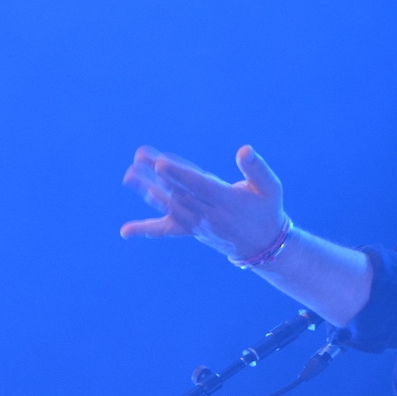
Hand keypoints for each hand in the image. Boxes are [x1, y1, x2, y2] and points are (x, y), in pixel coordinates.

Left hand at [121, 144, 286, 259]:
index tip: (160, 163)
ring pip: (169, 206)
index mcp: (228, 200)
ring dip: (148, 190)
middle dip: (159, 176)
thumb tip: (244, 150)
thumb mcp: (271, 188)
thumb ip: (257, 169)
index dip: (179, 175)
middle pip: (180, 192)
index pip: (199, 186)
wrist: (264, 245)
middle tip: (139, 159)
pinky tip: (126, 231)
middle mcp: (210, 214)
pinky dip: (146, 229)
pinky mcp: (191, 231)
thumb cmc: (267, 210)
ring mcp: (198, 224)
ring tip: (130, 175)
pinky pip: (167, 230)